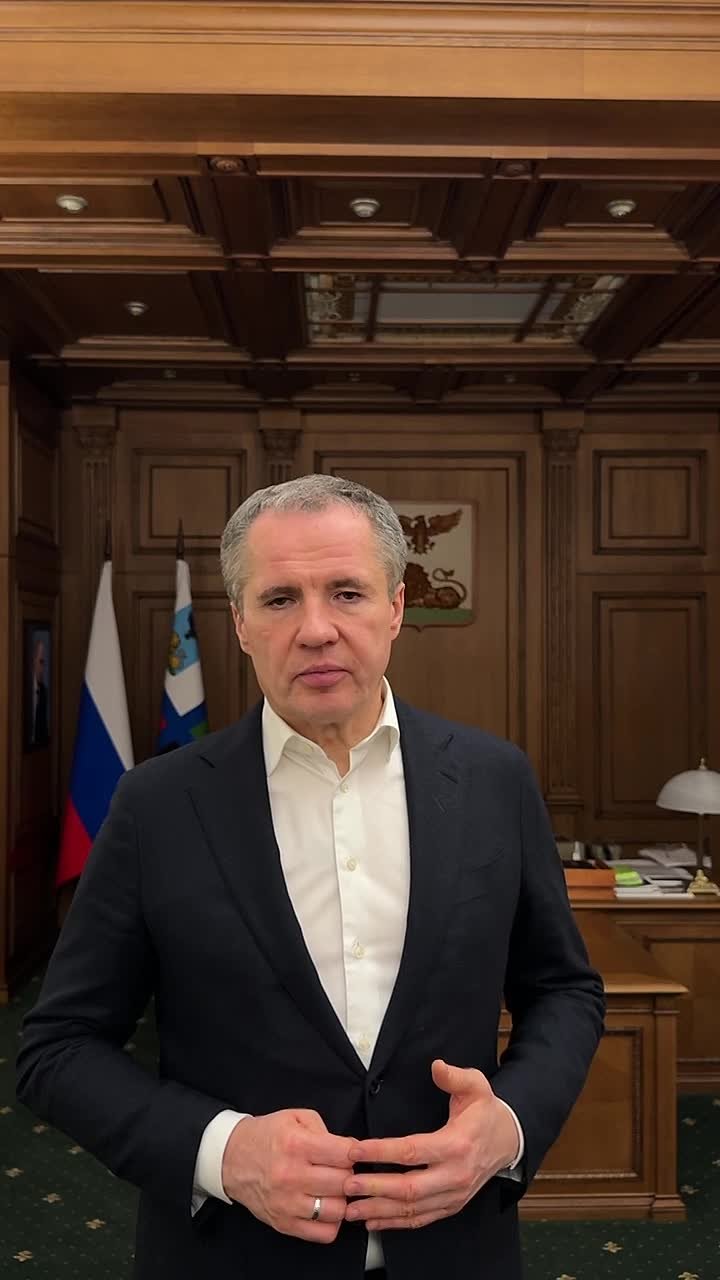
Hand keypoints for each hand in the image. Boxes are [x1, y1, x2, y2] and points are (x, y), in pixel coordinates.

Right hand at [221, 1109, 354, 1242]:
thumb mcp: (294, 1117)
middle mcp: (291, 1176)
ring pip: (337, 1210)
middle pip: (344, 1183)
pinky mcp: (284, 1224)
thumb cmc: (265, 1136)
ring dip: (341, 1198)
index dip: (354, 1152)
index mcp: (296, 1145)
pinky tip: (325, 1207)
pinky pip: (324, 1233)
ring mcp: (287, 1204)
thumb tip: (351, 1148)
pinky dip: (332, 1222)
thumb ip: (325, 1129)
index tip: (350, 1152)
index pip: (344, 1154)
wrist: (230, 1159)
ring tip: (333, 1188)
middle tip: (341, 1169)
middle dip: (349, 1174)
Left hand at [343, 1060, 518, 1231]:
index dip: (382, 1152)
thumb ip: (454, 1076)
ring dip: (380, 1211)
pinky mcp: (452, 1206)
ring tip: (351, 1209)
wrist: (508, 1140)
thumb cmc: (485, 1111)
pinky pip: (421, 1219)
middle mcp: (455, 1175)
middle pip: (410, 1188)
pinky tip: (373, 1221)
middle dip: (375, 1188)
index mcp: (457, 1145)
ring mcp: (454, 1195)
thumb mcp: (476, 1085)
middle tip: (347, 1184)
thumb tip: (436, 1066)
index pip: (412, 1151)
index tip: (356, 1149)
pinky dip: (396, 1223)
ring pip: (413, 1209)